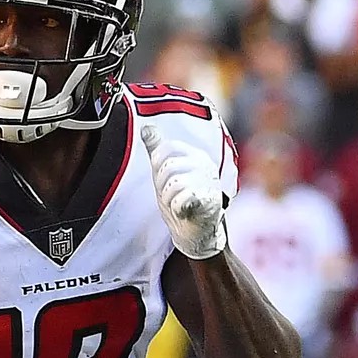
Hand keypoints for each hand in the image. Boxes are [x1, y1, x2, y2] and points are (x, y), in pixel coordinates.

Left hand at [139, 122, 227, 259]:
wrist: (197, 230)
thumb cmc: (181, 198)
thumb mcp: (165, 172)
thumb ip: (158, 150)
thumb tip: (146, 127)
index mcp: (195, 155)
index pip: (167, 147)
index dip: (157, 164)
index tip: (163, 178)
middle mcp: (205, 164)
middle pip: (168, 167)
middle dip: (162, 186)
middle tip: (171, 195)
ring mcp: (209, 182)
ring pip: (173, 185)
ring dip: (168, 199)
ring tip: (177, 204)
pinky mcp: (210, 201)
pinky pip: (181, 200)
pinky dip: (177, 208)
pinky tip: (183, 211)